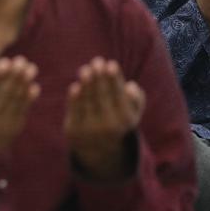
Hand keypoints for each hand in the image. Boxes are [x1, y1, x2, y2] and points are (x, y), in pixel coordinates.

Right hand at [0, 57, 39, 195]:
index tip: (5, 62)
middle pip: (2, 96)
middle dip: (13, 77)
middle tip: (22, 60)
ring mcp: (0, 128)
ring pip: (14, 103)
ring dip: (24, 85)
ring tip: (31, 68)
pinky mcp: (11, 131)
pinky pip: (21, 113)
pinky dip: (28, 100)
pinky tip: (33, 87)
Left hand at [64, 58, 144, 180]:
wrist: (97, 148)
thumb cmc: (116, 120)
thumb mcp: (131, 113)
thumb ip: (136, 99)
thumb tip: (130, 86)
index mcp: (125, 120)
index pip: (119, 95)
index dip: (114, 79)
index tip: (111, 63)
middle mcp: (109, 126)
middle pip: (103, 97)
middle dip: (100, 78)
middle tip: (97, 61)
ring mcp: (90, 129)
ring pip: (88, 103)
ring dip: (86, 85)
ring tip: (85, 69)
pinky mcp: (73, 130)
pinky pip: (74, 112)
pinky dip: (74, 100)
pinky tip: (75, 86)